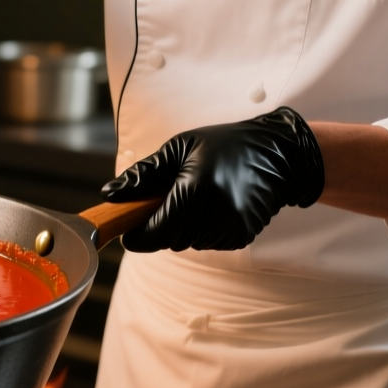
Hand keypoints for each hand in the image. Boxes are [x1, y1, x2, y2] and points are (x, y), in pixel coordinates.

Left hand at [101, 107, 325, 251]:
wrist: (278, 154)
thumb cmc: (223, 145)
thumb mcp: (178, 149)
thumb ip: (143, 174)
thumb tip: (110, 194)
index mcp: (192, 192)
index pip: (151, 234)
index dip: (136, 234)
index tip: (131, 226)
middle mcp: (212, 216)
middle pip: (167, 240)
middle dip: (161, 223)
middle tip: (172, 195)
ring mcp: (230, 229)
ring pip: (188, 242)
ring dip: (184, 225)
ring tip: (199, 194)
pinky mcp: (241, 236)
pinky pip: (208, 241)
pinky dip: (204, 227)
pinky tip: (216, 203)